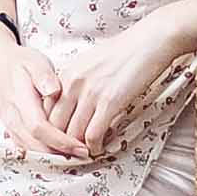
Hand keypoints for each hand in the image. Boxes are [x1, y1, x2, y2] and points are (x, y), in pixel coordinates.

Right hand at [0, 24, 93, 170]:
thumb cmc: (19, 64)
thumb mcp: (34, 61)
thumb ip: (44, 76)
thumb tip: (53, 90)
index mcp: (20, 100)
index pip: (39, 128)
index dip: (60, 140)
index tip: (80, 145)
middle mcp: (13, 119)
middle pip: (36, 146)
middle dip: (61, 154)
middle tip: (85, 155)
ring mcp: (11, 128)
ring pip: (32, 151)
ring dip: (54, 157)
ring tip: (78, 156)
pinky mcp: (13, 132)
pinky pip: (29, 149)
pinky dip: (46, 154)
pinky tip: (63, 153)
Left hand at [48, 8, 184, 163]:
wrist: (150, 41)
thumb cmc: (123, 52)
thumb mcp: (89, 64)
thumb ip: (75, 83)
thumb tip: (70, 106)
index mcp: (66, 74)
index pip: (46, 111)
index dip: (50, 130)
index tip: (57, 141)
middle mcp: (73, 84)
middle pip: (55, 126)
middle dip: (60, 144)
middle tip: (69, 154)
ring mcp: (90, 93)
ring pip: (73, 134)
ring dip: (78, 149)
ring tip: (84, 155)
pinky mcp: (110, 102)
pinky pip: (93, 135)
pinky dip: (94, 147)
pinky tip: (99, 149)